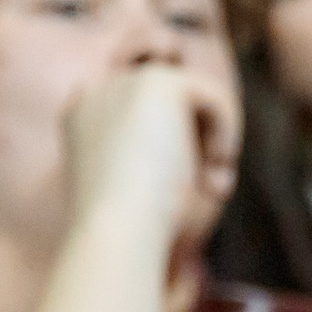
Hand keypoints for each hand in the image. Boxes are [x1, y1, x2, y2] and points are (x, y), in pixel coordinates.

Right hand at [63, 65, 240, 232]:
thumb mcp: (143, 190)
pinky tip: (219, 164)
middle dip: (200, 142)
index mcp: (83, 117)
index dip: (177, 147)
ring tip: (215, 184)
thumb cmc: (130, 228)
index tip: (192, 191)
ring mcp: (125, 81)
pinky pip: (215, 95)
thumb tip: (206, 143)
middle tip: (212, 188)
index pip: (146, 114)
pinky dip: (228, 131)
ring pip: (196, 96)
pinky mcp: (158, 81)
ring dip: (215, 139)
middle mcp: (99, 91)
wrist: (116, 229)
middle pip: (173, 102)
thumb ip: (162, 160)